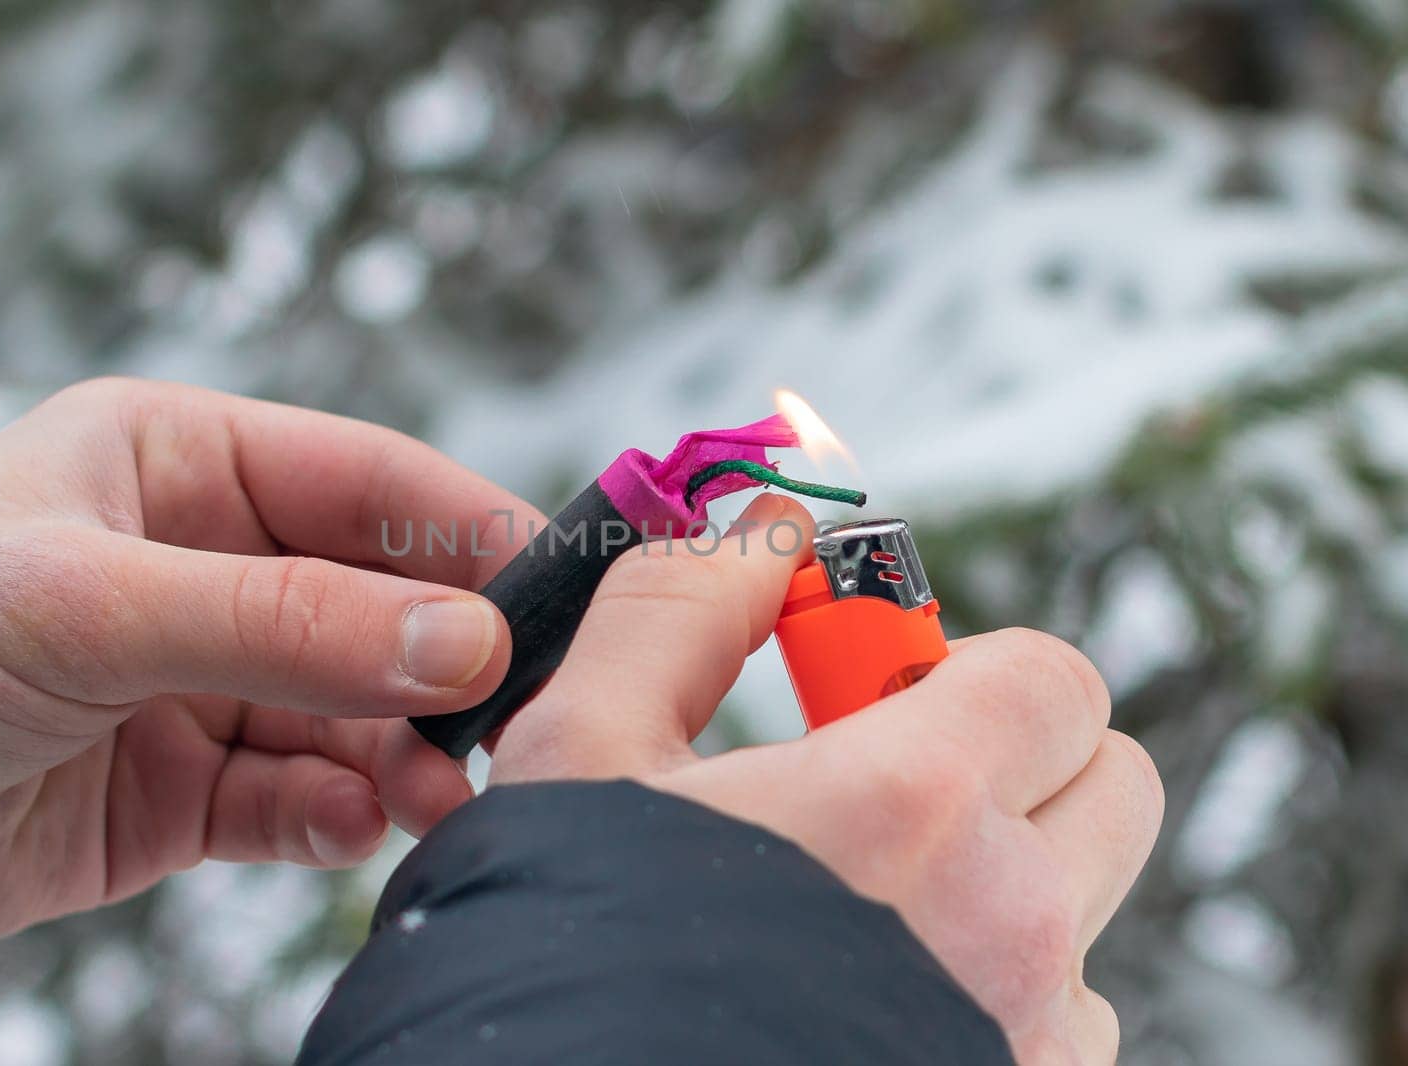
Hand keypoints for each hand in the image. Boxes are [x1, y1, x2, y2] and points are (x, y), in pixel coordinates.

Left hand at [0, 378, 542, 948]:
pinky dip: (333, 815)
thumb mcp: (91, 604)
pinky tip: (345, 830)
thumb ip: (290, 624)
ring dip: (400, 754)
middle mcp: (206, 564)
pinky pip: (296, 796)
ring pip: (352, 711)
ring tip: (430, 799)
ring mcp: (199, 680)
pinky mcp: (182, 786)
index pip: (372, 483)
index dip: (473, 533)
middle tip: (505, 727)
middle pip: (381, 604)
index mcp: (182, 467)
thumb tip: (471, 642)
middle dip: (445, 666)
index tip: (563, 598)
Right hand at [490, 493, 1162, 1064]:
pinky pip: (1052, 1027)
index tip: (876, 693)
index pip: (1053, 677)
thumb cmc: (569, 964)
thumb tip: (757, 532)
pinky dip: (986, 995)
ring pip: (1077, 916)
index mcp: (917, 807)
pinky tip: (864, 1002)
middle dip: (1016, 759)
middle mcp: (1010, 929)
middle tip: (883, 785)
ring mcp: (1030, 1042)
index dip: (969, 664)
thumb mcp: (578, 752)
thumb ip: (679, 610)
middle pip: (1109, 784)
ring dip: (996, 888)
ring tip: (855, 913)